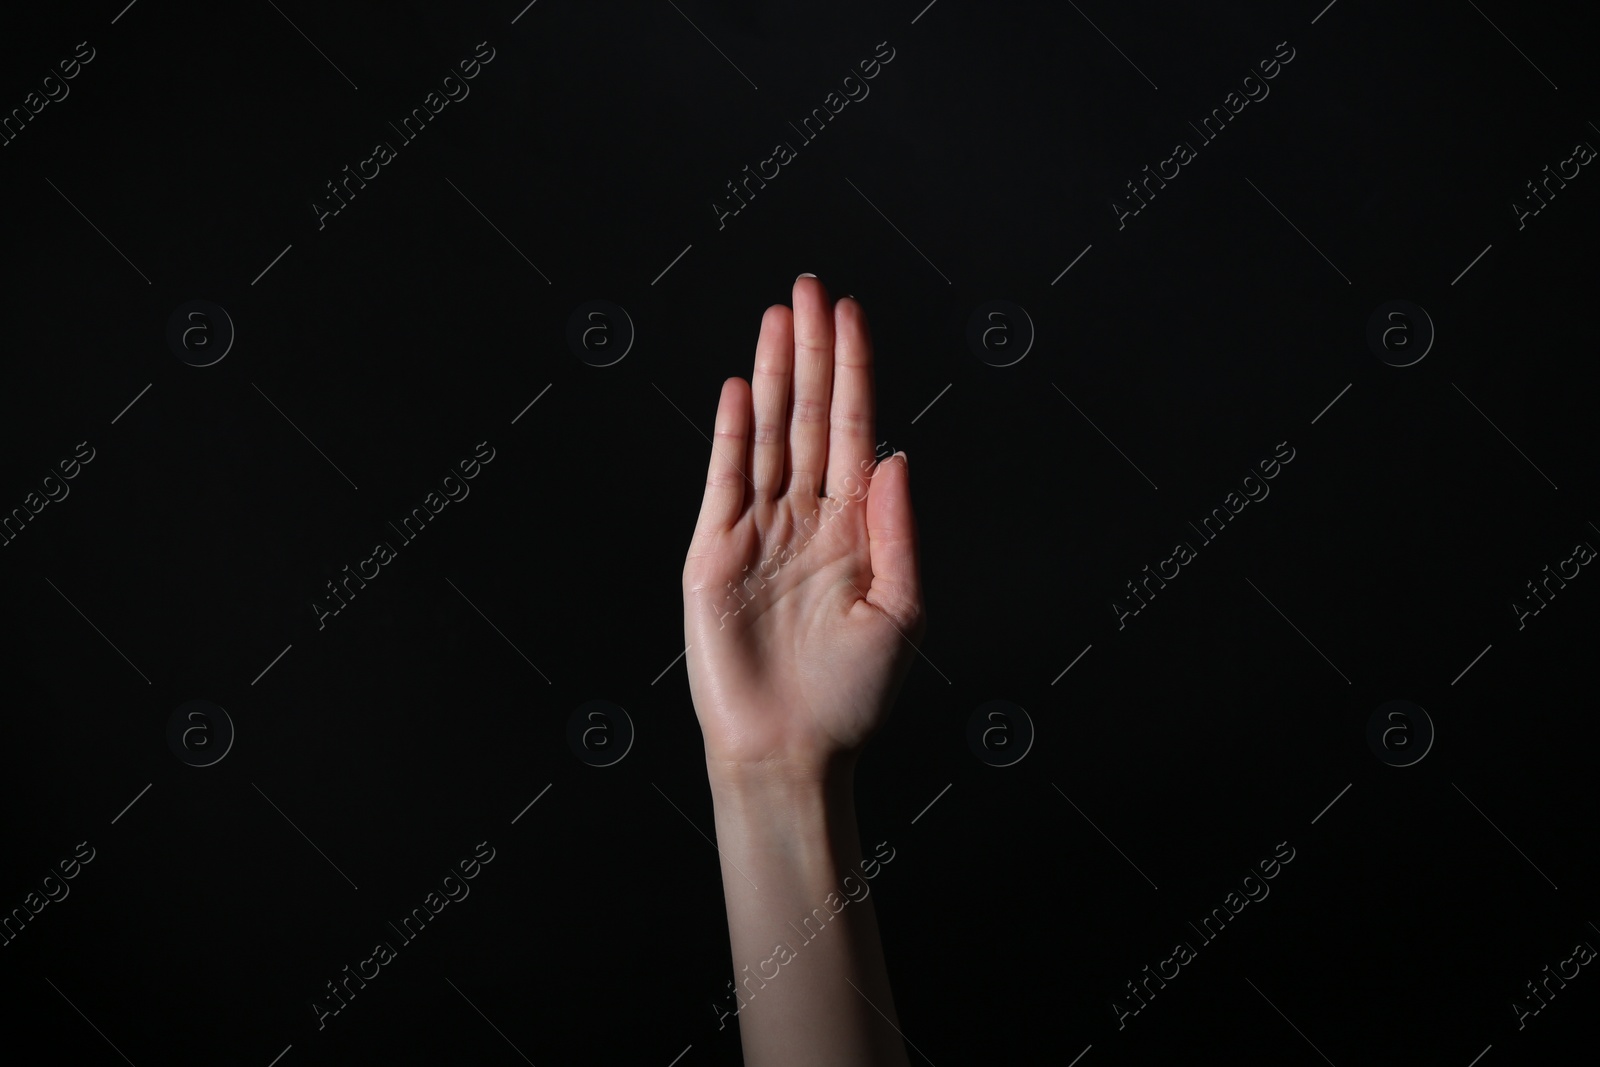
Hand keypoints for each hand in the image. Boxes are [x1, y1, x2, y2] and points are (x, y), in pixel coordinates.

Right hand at [681, 275, 924, 783]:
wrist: (791, 750)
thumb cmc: (853, 696)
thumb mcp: (901, 611)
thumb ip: (897, 529)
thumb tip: (896, 454)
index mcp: (855, 529)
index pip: (854, 431)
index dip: (855, 371)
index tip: (854, 315)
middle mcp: (807, 519)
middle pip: (810, 416)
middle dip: (814, 351)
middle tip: (812, 287)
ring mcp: (759, 531)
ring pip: (769, 434)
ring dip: (775, 375)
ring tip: (778, 316)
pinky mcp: (715, 552)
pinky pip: (725, 479)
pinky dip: (734, 433)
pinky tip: (744, 389)